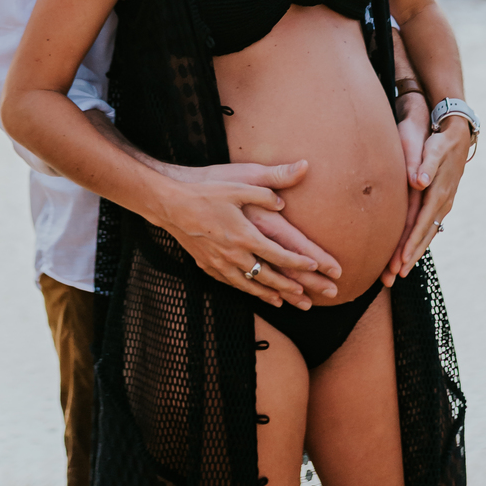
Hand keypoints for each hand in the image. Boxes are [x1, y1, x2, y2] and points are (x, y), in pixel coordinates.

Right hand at [152, 160, 333, 308]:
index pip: (279, 254)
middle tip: (309, 295)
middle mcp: (234, 254)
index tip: (315, 267)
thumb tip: (284, 200)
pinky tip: (253, 292)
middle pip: (268, 276)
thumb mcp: (238, 184)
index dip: (299, 262)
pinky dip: (247, 290)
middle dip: (291, 286)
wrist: (171, 204)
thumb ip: (265, 191)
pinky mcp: (207, 265)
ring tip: (286, 301)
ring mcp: (219, 263)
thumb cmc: (206, 191)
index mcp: (245, 235)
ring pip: (249, 285)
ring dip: (270, 293)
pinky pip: (231, 283)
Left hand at [393, 116, 471, 278]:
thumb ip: (427, 165)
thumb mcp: (434, 149)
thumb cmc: (441, 142)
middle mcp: (442, 203)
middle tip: (395, 277)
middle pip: (424, 235)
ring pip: (427, 235)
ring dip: (414, 253)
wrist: (458, 136)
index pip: (422, 224)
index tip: (400, 261)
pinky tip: (411, 251)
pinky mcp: (440, 203)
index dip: (411, 243)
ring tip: (400, 272)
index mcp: (438, 193)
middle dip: (410, 257)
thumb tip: (418, 181)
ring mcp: (443, 205)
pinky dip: (420, 242)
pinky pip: (429, 227)